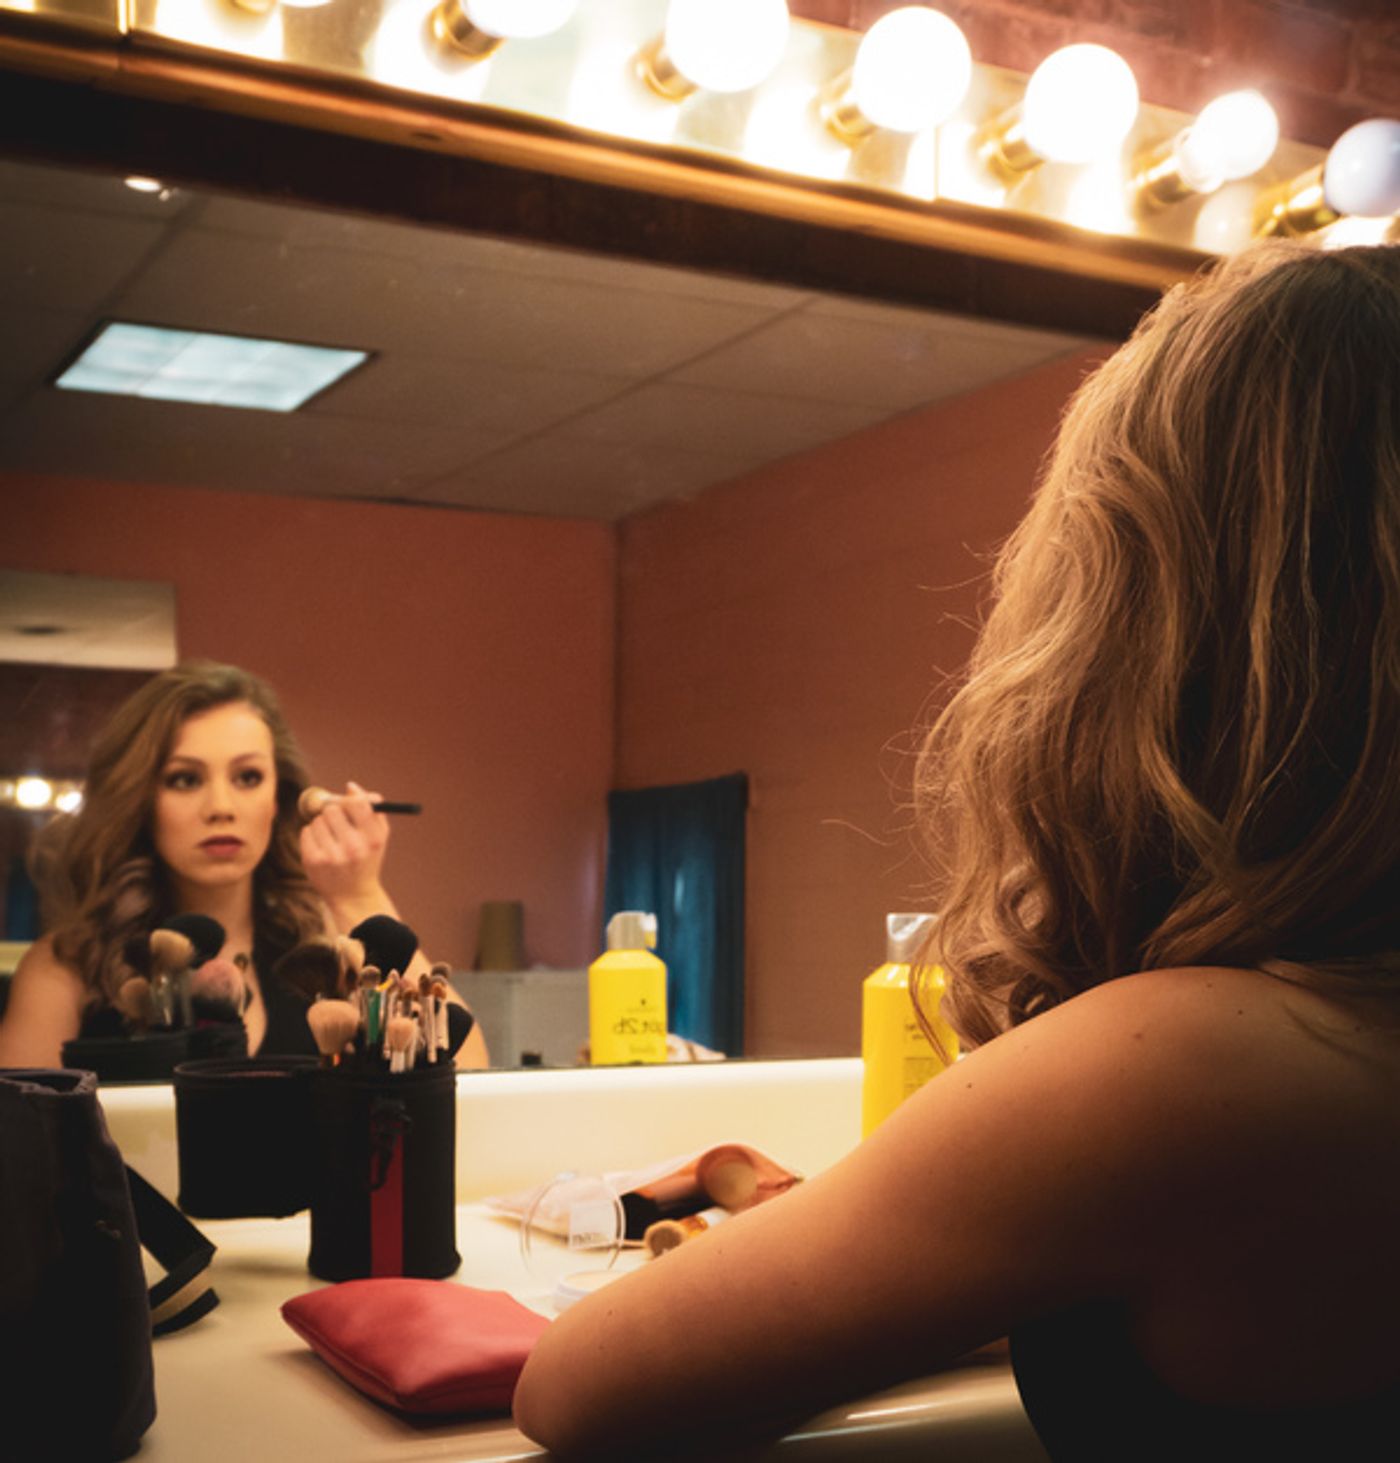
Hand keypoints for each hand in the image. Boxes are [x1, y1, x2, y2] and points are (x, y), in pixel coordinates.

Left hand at [300, 780, 389, 907]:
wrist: (352, 895)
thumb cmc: (366, 859)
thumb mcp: (378, 837)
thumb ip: (372, 810)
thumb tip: (351, 787)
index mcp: (373, 839)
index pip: (357, 804)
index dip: (350, 799)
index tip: (347, 802)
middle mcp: (354, 848)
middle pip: (332, 809)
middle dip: (333, 812)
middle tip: (337, 822)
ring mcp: (332, 856)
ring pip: (317, 820)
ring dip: (322, 825)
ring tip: (331, 839)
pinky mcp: (313, 861)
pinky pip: (306, 832)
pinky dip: (311, 836)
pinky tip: (321, 847)